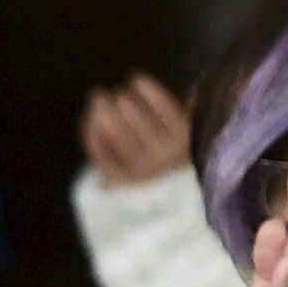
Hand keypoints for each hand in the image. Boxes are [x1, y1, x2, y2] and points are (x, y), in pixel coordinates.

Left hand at [77, 72, 197, 191]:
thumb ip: (193, 112)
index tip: (136, 79)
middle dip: (122, 101)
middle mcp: (162, 156)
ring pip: (115, 135)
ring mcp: (138, 170)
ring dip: (102, 112)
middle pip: (136, 120)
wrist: (170, 208)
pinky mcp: (118, 181)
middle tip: (116, 95)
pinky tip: (92, 118)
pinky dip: (91, 132)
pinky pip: (100, 152)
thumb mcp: (194, 136)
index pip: (163, 107)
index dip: (147, 89)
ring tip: (99, 98)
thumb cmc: (181, 161)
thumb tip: (196, 90)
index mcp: (184, 140)